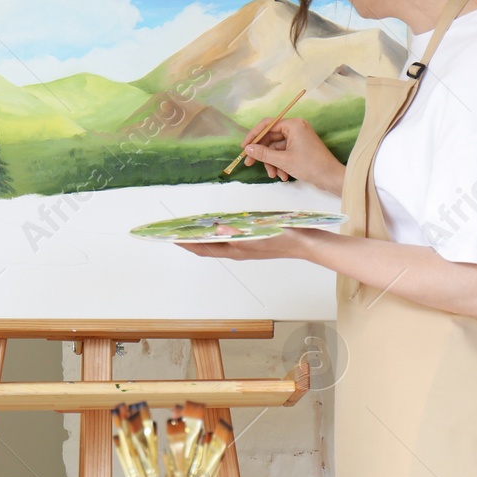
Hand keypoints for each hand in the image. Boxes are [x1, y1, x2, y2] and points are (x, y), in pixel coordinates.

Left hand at [177, 228, 317, 260]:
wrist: (306, 243)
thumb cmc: (285, 238)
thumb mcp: (260, 235)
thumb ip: (238, 234)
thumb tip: (217, 231)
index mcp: (236, 250)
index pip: (204, 248)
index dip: (186, 243)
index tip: (170, 237)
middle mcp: (237, 250)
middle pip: (206, 247)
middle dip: (189, 240)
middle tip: (173, 231)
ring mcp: (244, 246)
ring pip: (216, 243)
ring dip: (201, 237)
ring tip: (187, 229)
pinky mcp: (251, 240)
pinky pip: (227, 238)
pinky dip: (216, 233)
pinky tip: (214, 225)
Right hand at [239, 117, 344, 194]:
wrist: (331, 177)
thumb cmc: (310, 165)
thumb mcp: (283, 160)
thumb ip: (264, 153)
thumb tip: (248, 149)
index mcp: (293, 125)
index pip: (267, 125)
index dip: (254, 136)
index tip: (244, 148)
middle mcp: (295, 128)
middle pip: (270, 138)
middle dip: (262, 154)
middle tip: (249, 164)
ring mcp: (298, 138)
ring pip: (276, 148)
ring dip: (272, 162)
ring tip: (274, 175)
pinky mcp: (300, 148)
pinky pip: (284, 153)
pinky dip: (280, 164)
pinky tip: (283, 176)